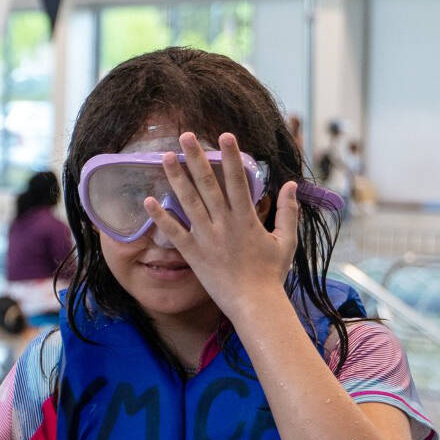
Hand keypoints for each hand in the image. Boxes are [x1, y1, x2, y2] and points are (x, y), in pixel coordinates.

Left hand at [146, 131, 298, 320]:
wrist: (254, 304)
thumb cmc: (271, 274)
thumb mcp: (286, 240)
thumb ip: (288, 211)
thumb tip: (291, 184)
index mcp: (247, 218)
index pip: (237, 180)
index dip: (231, 156)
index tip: (224, 135)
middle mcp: (224, 224)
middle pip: (207, 184)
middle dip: (196, 157)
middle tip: (185, 136)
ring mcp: (206, 238)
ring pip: (188, 202)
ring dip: (176, 178)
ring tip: (165, 157)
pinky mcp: (192, 253)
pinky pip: (174, 232)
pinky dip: (161, 216)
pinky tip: (148, 200)